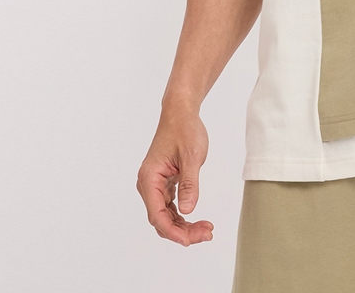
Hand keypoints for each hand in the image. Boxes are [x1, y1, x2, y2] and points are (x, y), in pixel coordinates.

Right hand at [137, 108, 213, 245]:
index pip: (157, 215)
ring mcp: (155, 185)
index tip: (189, 240)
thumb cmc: (185, 129)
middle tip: (207, 234)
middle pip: (161, 219)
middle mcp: (148, 184)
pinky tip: (197, 219)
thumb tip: (187, 211)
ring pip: (166, 215)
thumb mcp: (192, 156)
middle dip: (182, 231)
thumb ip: (189, 184)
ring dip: (184, 225)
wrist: (180, 113)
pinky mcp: (164, 183)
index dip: (172, 231)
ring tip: (206, 230)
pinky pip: (170, 206)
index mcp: (149, 178)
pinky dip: (182, 215)